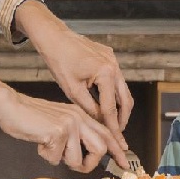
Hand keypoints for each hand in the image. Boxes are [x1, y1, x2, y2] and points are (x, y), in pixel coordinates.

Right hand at [0, 65, 128, 171]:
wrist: (11, 107)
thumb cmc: (30, 118)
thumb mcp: (59, 122)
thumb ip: (74, 135)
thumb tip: (83, 157)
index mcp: (81, 115)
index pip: (107, 134)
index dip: (118, 150)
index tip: (125, 163)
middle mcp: (79, 118)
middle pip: (101, 149)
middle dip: (89, 164)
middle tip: (77, 166)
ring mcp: (69, 125)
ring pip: (77, 159)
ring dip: (62, 161)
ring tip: (50, 150)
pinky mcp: (57, 132)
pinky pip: (56, 158)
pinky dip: (46, 156)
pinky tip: (39, 144)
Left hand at [13, 0, 133, 146]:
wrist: (54, 37)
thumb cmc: (59, 61)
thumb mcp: (72, 90)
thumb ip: (88, 108)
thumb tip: (99, 122)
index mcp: (105, 73)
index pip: (111, 108)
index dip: (113, 127)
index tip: (117, 141)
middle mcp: (114, 66)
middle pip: (125, 100)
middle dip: (122, 119)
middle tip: (118, 134)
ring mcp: (113, 60)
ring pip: (122, 90)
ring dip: (119, 107)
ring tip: (112, 122)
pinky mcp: (109, 57)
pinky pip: (115, 80)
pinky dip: (113, 93)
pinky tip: (106, 103)